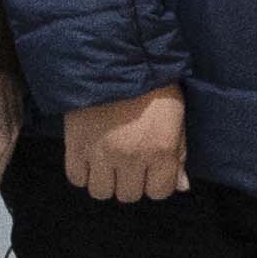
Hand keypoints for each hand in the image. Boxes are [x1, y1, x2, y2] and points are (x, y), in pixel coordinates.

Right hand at [58, 85, 189, 205]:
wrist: (115, 62)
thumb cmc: (153, 88)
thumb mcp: (176, 117)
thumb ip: (179, 154)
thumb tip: (181, 186)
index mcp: (160, 150)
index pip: (159, 193)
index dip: (157, 183)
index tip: (152, 170)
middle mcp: (130, 158)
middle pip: (129, 195)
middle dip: (132, 182)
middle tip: (130, 163)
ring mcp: (100, 155)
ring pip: (102, 192)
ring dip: (107, 181)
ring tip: (109, 162)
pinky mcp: (75, 147)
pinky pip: (77, 178)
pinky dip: (84, 173)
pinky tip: (91, 159)